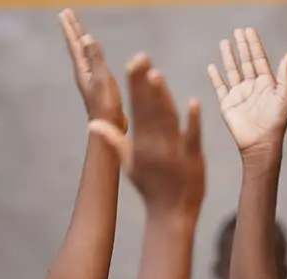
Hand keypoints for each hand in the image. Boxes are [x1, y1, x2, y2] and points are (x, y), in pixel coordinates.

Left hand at [59, 9, 126, 130]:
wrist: (109, 127)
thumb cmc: (106, 106)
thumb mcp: (102, 79)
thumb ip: (96, 58)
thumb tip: (87, 37)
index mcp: (83, 69)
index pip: (75, 44)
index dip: (71, 28)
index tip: (65, 12)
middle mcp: (84, 72)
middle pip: (76, 46)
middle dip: (72, 29)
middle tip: (66, 13)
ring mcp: (90, 78)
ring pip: (83, 53)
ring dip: (80, 40)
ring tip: (79, 30)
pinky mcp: (98, 84)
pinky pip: (92, 62)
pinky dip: (91, 52)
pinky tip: (95, 55)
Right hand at [88, 54, 204, 221]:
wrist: (172, 214)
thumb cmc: (150, 187)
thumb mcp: (129, 165)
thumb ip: (114, 141)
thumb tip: (93, 123)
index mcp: (141, 143)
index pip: (136, 108)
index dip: (134, 85)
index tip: (132, 62)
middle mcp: (155, 145)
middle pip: (149, 109)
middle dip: (144, 84)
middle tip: (140, 57)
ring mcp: (175, 151)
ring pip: (168, 120)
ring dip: (162, 98)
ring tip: (155, 74)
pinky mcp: (194, 159)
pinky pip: (193, 138)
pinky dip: (193, 122)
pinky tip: (193, 103)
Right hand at [208, 28, 286, 155]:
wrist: (260, 143)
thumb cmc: (276, 122)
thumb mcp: (285, 95)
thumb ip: (285, 74)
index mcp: (267, 84)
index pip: (259, 59)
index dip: (255, 45)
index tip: (250, 31)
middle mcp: (252, 87)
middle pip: (246, 61)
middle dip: (242, 46)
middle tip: (238, 31)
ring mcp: (239, 95)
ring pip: (232, 70)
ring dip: (229, 56)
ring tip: (224, 42)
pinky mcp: (227, 104)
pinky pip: (220, 87)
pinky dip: (215, 77)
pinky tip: (212, 66)